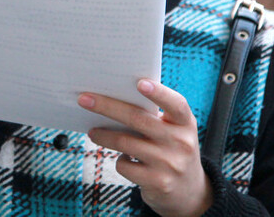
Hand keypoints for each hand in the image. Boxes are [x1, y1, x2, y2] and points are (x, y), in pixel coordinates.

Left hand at [79, 79, 212, 216]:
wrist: (189, 191)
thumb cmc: (171, 149)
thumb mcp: (173, 131)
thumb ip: (154, 117)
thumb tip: (112, 99)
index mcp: (185, 123)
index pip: (176, 104)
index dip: (159, 93)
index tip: (140, 83)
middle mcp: (181, 142)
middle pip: (138, 119)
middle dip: (107, 107)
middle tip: (84, 99)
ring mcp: (170, 164)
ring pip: (125, 142)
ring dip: (103, 135)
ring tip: (92, 132)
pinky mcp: (158, 182)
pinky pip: (126, 166)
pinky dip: (119, 160)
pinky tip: (122, 158)